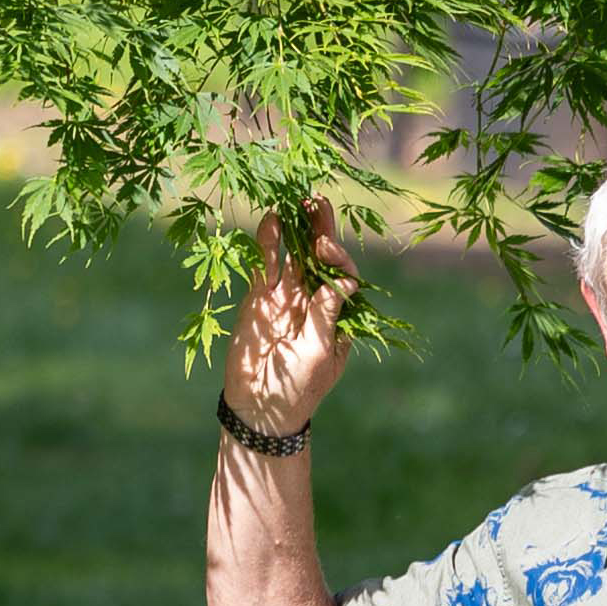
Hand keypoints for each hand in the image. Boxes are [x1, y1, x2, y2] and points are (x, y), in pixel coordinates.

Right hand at [222, 200, 358, 435]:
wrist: (260, 407)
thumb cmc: (299, 386)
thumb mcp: (320, 353)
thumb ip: (328, 316)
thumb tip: (348, 283)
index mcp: (338, 313)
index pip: (343, 275)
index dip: (337, 257)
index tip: (325, 247)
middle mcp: (313, 298)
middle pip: (319, 256)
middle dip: (320, 227)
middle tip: (317, 200)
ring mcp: (285, 295)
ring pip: (292, 254)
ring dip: (294, 227)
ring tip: (294, 198)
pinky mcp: (259, 297)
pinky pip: (265, 265)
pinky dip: (267, 243)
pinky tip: (270, 219)